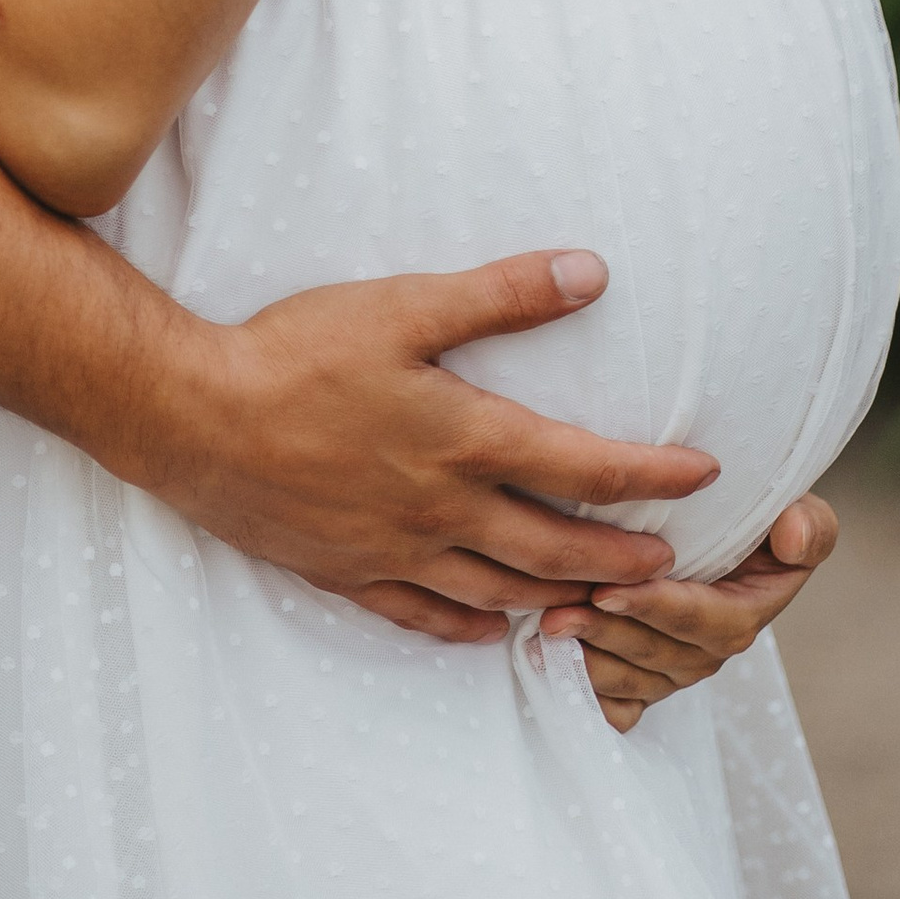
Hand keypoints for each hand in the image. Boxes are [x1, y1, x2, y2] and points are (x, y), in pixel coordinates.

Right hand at [141, 247, 716, 621]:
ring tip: (604, 601)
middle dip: (625, 559)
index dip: (653, 475)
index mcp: (464, 440)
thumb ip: (501, 293)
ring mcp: (397, 552)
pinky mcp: (350, 574)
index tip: (704, 475)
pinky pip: (429, 618)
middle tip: (672, 562)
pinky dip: (474, 627)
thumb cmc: (297, 351)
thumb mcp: (403, 304)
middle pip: (558, 549)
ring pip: (503, 591)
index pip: (585, 467)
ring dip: (563, 598)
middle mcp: (444, 510)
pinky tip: (496, 627)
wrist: (194, 417)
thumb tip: (591, 271)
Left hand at [540, 492, 838, 727]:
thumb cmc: (746, 510)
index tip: (610, 591)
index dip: (660, 609)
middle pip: (662, 656)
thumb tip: (791, 537)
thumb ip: (808, 526)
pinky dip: (589, 696)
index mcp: (746, 611)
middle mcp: (710, 648)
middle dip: (611, 636)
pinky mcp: (644, 679)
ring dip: (591, 660)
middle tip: (560, 612)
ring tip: (547, 629)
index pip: (709, 623)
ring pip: (634, 680)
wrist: (705, 520)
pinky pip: (620, 707)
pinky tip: (553, 671)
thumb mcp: (794, 508)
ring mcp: (675, 668)